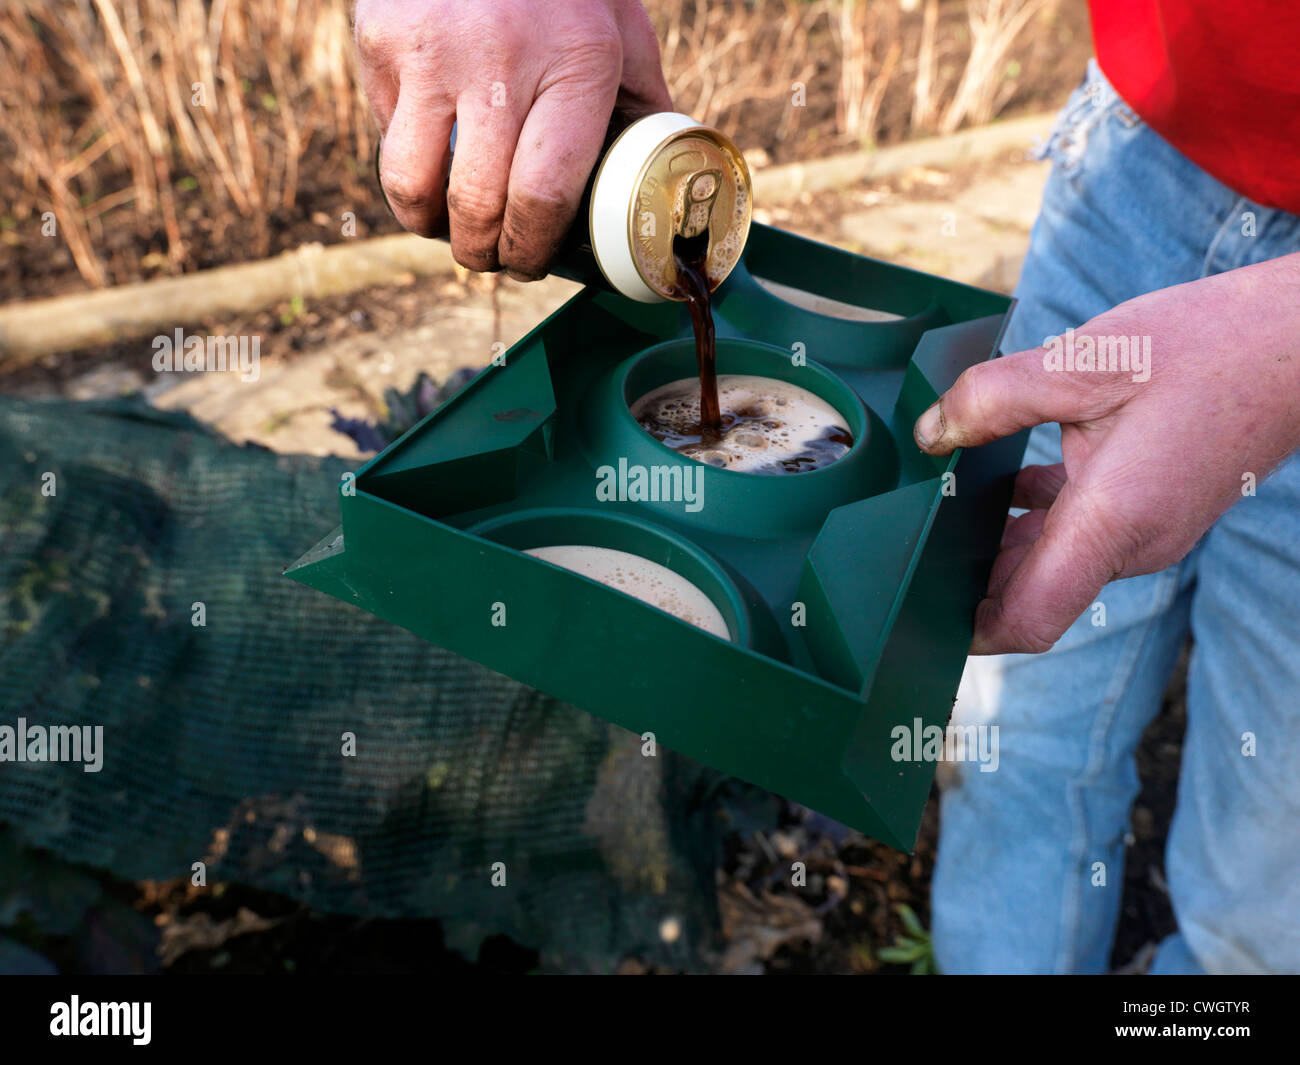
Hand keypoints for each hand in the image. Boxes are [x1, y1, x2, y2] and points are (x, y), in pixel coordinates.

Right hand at [355, 0, 671, 278]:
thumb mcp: (623, 34)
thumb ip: (643, 107)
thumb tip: (661, 182)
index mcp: (577, 65)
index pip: (543, 196)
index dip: (531, 249)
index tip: (530, 262)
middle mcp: (502, 60)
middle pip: (476, 205)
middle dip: (482, 253)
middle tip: (491, 257)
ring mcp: (433, 52)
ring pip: (411, 185)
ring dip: (429, 226)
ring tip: (449, 228)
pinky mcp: (382, 42)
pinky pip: (386, 137)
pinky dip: (405, 167)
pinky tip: (429, 162)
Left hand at [914, 253, 1299, 654]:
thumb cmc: (1208, 348)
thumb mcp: (1087, 360)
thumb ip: (995, 399)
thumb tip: (930, 434)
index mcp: (1113, 523)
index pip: (1029, 621)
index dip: (970, 632)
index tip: (919, 614)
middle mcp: (1131, 545)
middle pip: (1030, 590)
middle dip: (968, 575)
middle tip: (906, 540)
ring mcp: (1145, 533)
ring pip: (1052, 558)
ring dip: (999, 540)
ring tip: (940, 503)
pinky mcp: (1152, 511)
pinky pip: (1079, 531)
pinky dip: (1036, 515)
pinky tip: (1002, 477)